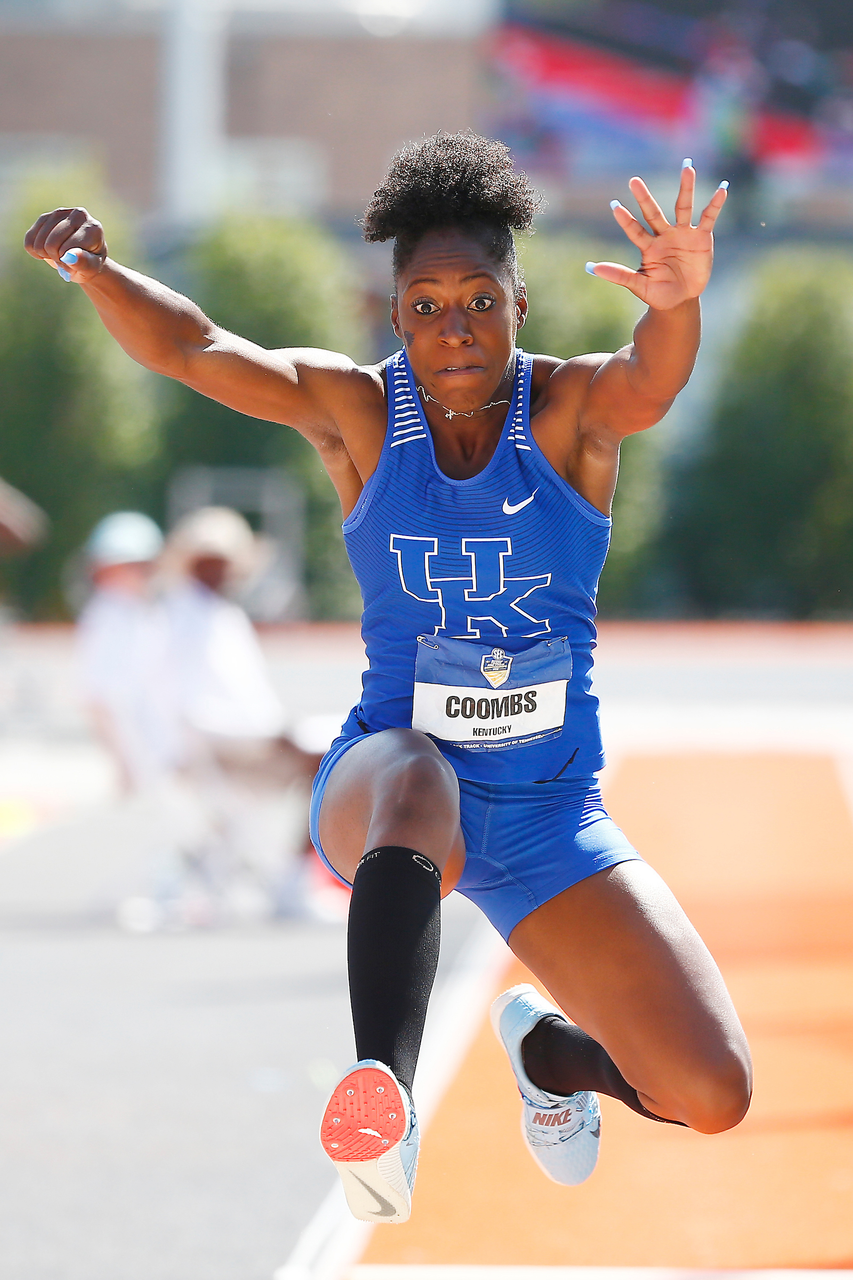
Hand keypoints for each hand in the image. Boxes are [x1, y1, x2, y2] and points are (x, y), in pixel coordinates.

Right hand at [24, 207, 107, 282]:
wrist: (84, 257)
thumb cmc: (89, 264)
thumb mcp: (91, 269)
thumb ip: (84, 263)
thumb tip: (69, 257)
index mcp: (93, 228)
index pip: (67, 250)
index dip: (67, 263)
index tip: (76, 265)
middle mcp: (78, 214)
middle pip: (51, 244)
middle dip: (56, 258)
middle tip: (67, 260)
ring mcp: (60, 213)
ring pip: (38, 242)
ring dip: (46, 255)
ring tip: (59, 254)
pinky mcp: (45, 216)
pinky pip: (29, 238)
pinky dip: (34, 250)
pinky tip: (47, 251)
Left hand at [586, 163, 726, 309]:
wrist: (681, 301)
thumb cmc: (658, 294)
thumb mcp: (639, 286)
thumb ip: (618, 275)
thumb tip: (591, 268)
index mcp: (648, 247)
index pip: (634, 230)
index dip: (625, 220)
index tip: (614, 205)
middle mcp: (664, 236)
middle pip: (653, 213)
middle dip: (644, 198)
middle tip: (633, 180)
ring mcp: (682, 234)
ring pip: (683, 207)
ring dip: (686, 188)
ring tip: (688, 167)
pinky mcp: (701, 238)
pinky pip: (708, 218)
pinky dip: (715, 205)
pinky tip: (722, 189)